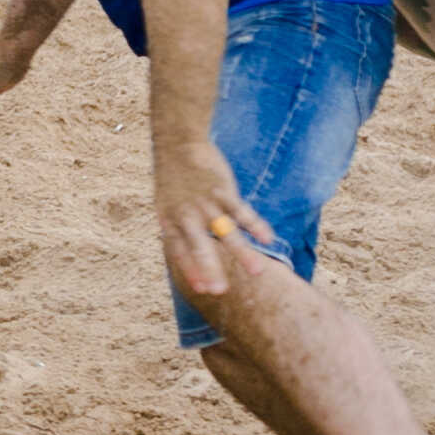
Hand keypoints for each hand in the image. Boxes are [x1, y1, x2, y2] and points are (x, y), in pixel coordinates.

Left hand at [156, 135, 279, 300]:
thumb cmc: (174, 178)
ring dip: (243, 253)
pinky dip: (255, 225)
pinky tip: (268, 239)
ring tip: (257, 272)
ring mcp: (205, 202)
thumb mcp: (166, 204)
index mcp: (170, 220)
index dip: (191, 270)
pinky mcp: (222, 190)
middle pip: (200, 246)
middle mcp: (186, 214)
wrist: (178, 143)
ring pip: (227, 232)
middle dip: (211, 269)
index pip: (179, 251)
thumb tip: (183, 249)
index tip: (202, 290)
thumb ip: (176, 226)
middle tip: (221, 291)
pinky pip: (241, 211)